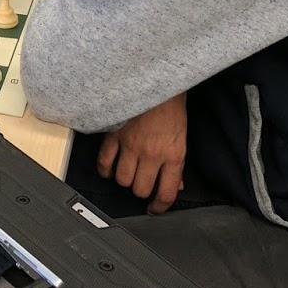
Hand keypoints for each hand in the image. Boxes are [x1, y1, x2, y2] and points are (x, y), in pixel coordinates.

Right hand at [98, 94, 186, 213]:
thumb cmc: (171, 105)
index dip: (160, 207)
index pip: (167, 193)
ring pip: (122, 179)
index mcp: (173, 155)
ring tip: (127, 173)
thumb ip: (177, 162)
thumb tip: (176, 182)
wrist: (157, 79)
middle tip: (142, 183)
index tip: (155, 209)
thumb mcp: (182, 136)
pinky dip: (105, 169)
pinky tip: (109, 169)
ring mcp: (131, 145)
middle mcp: (152, 153)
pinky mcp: (115, 135)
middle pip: (140, 189)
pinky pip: (104, 162)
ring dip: (124, 180)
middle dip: (141, 190)